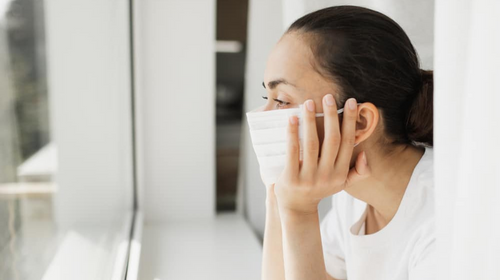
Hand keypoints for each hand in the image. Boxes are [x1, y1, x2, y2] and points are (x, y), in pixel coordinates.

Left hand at [274, 95, 370, 215]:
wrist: (297, 208)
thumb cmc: (319, 189)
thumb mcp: (341, 184)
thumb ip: (357, 172)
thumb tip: (365, 154)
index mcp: (340, 173)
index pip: (347, 142)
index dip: (350, 121)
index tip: (351, 102)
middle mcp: (327, 175)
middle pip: (332, 140)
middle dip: (332, 116)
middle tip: (328, 97)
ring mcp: (309, 177)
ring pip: (312, 143)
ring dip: (311, 121)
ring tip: (309, 103)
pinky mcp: (291, 178)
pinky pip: (293, 152)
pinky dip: (292, 134)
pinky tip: (292, 118)